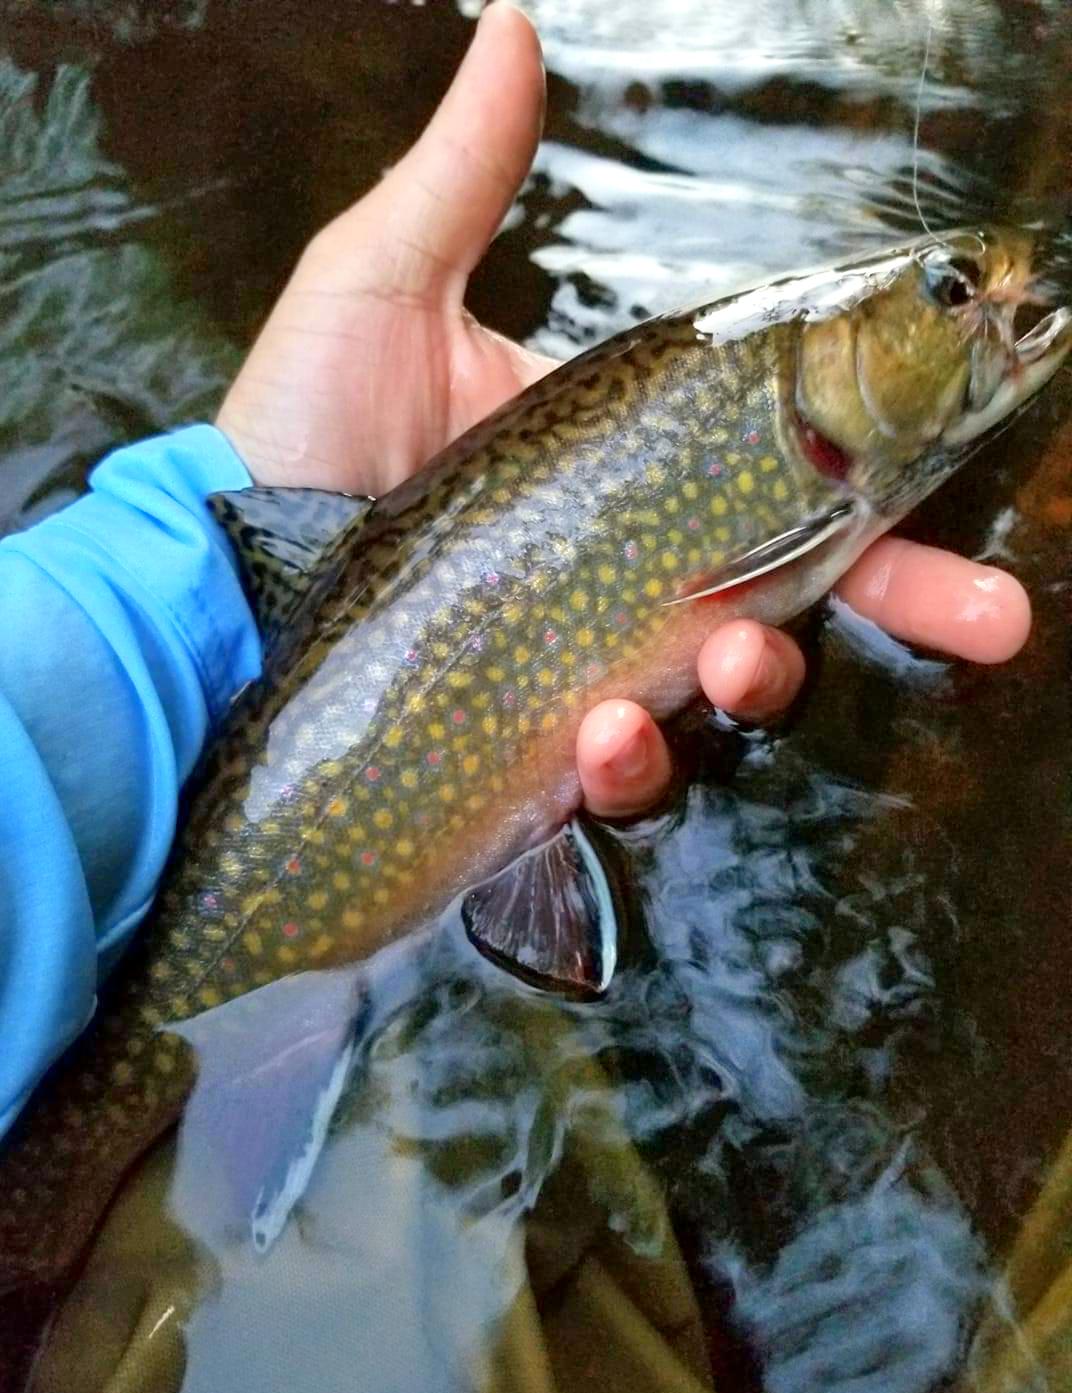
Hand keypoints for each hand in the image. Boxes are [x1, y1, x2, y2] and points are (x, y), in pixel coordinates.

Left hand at [216, 2, 1030, 820]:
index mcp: (619, 463)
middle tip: (990, 618)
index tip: (949, 483)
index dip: (872, 487)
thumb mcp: (378, 287)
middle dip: (902, 608)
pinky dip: (628, 764)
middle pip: (794, 593)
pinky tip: (596, 737)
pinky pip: (623, 777)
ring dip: (754, 684)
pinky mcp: (539, 750)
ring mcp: (587, 664)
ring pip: (726, 696)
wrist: (214, 577)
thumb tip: (515, 29)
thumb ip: (463, 180)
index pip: (774, 471)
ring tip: (721, 664)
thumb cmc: (292, 429)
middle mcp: (624, 568)